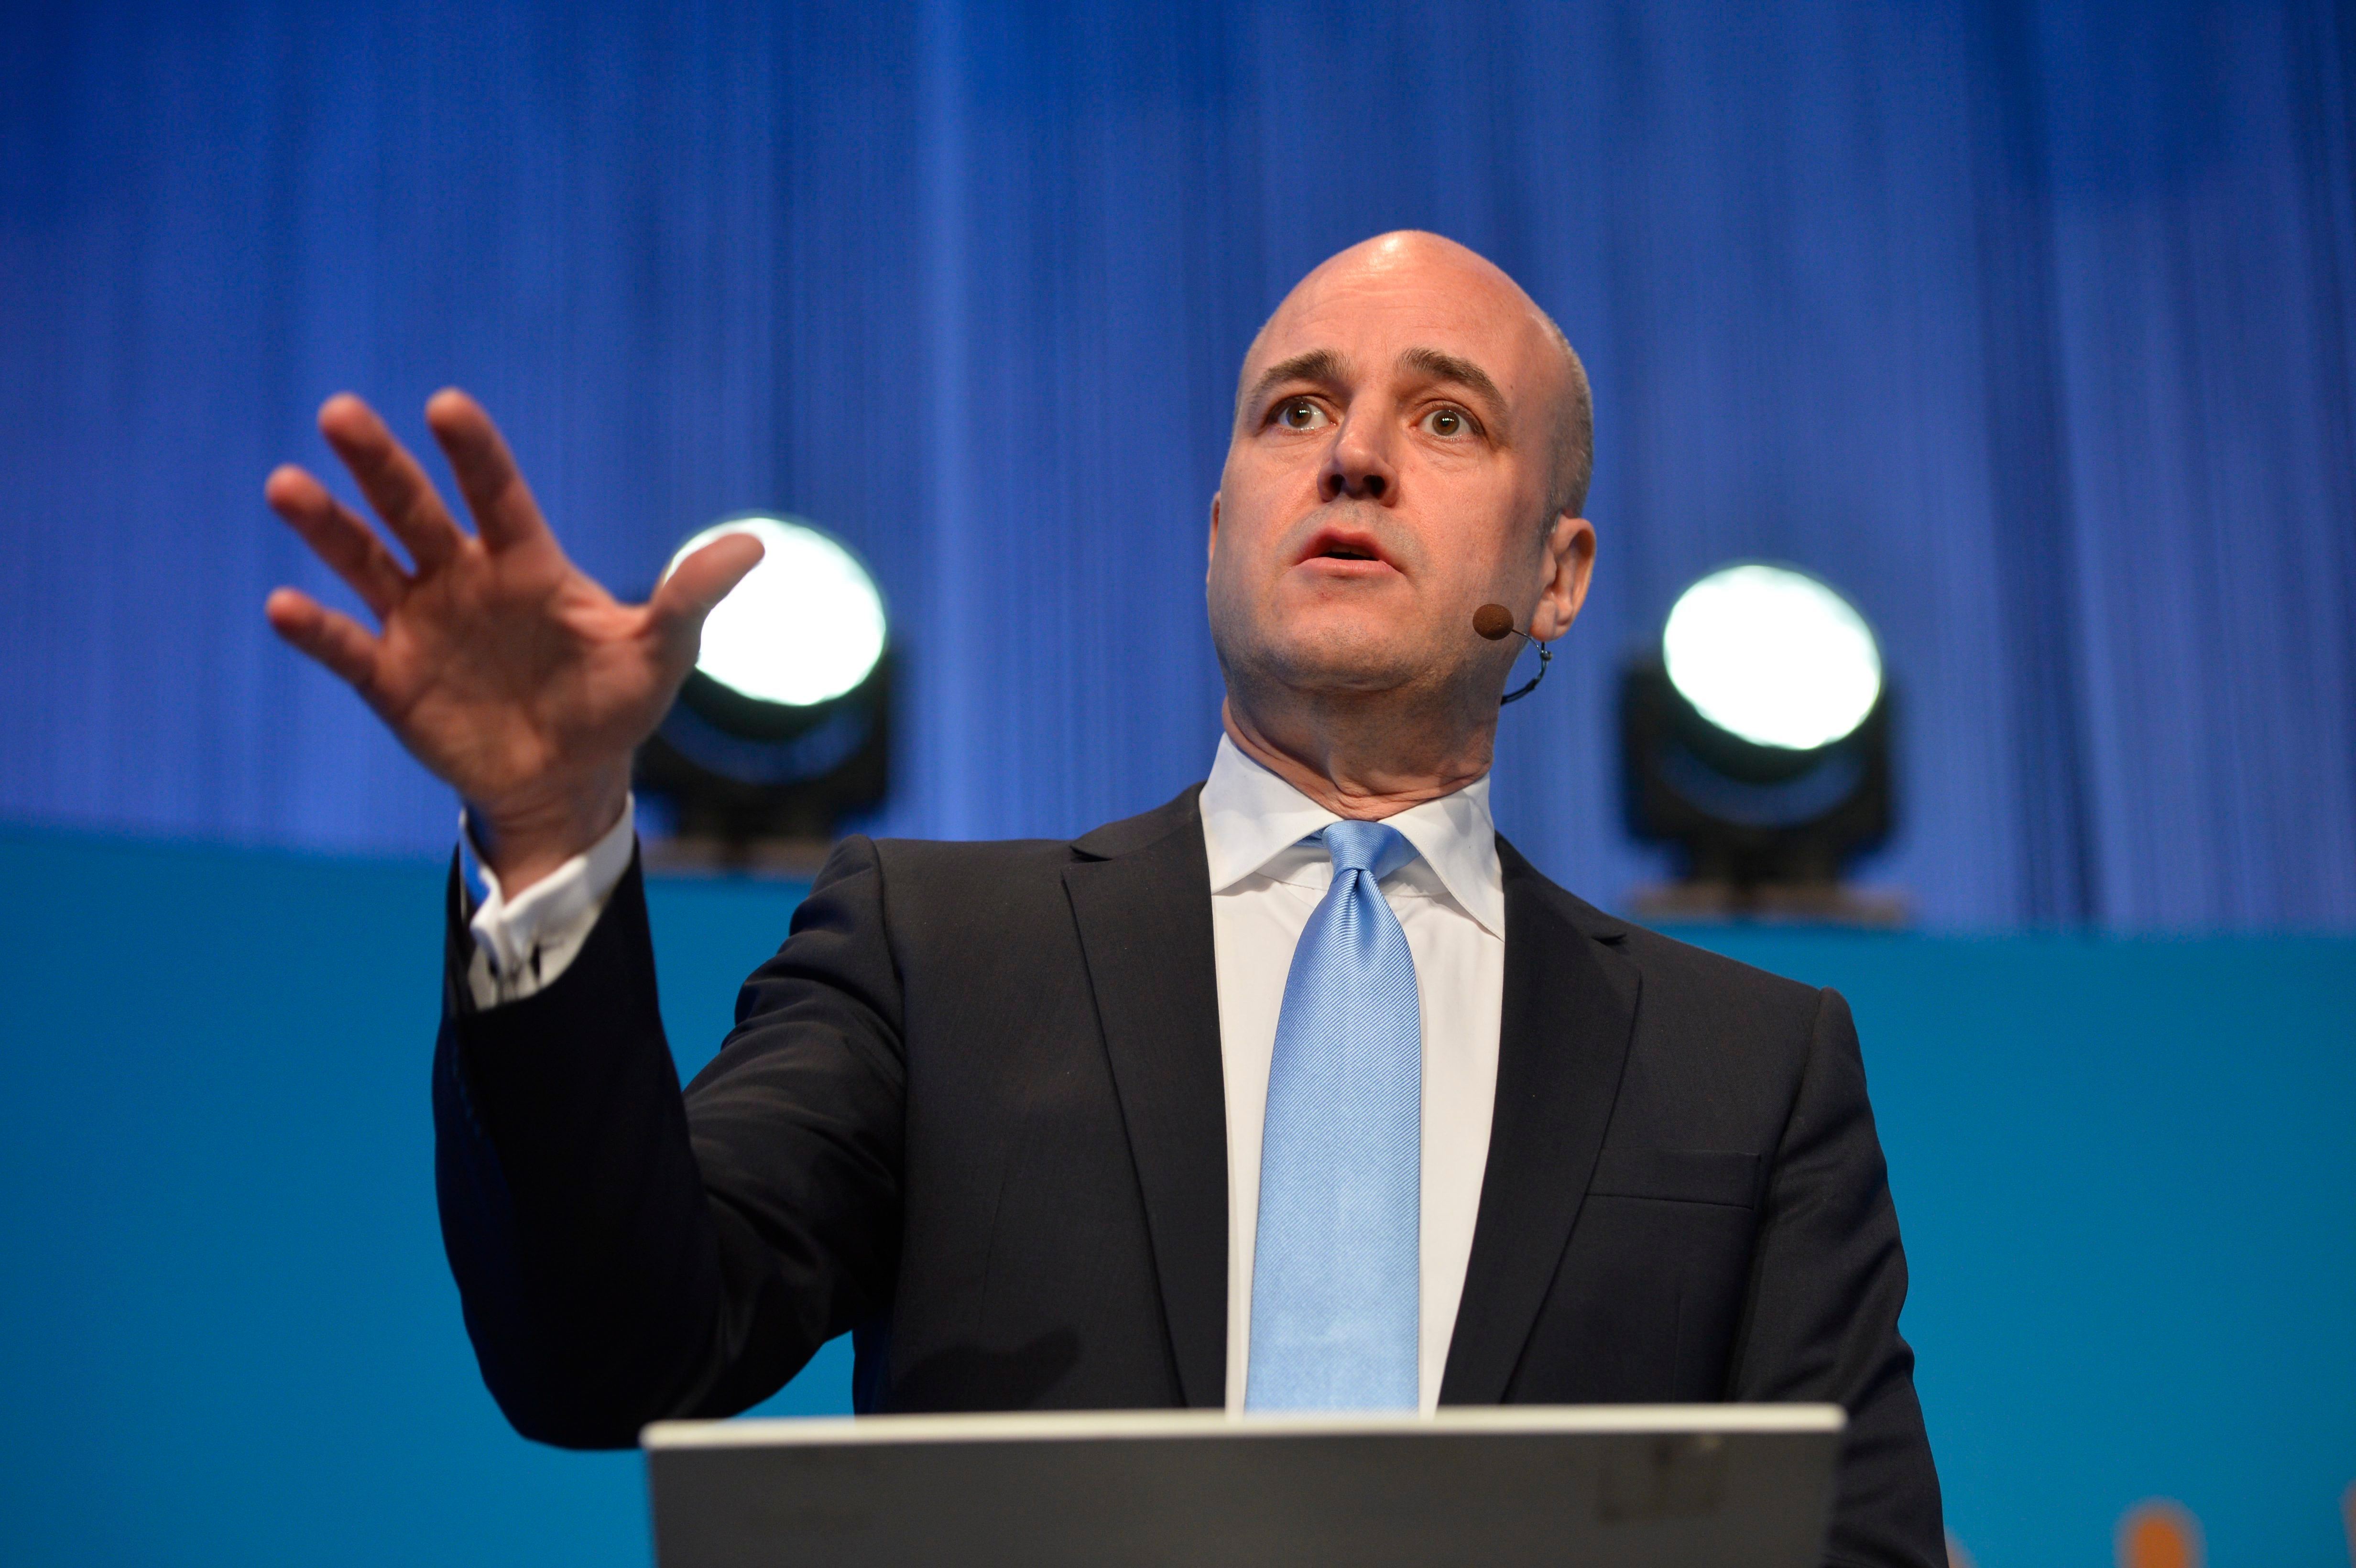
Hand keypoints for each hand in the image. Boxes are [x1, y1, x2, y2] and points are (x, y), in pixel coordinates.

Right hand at [264, 390, 761, 891]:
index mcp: (526, 564)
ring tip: (286, 485)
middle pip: (415, 509)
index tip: (446, 405)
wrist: (568, 779)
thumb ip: (691, 599)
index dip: (474, 452)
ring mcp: (420, 623)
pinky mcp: (389, 678)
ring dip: (325, 526)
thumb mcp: (661, 656)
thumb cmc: (614, 706)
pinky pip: (344, 646)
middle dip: (378, 464)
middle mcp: (463, 579)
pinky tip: (283, 605)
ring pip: (363, 562)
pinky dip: (314, 629)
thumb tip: (753, 545)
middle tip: (340, 412)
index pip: (498, 494)